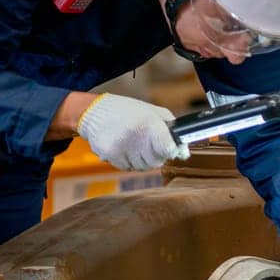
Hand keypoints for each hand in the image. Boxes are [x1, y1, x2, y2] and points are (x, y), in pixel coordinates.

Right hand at [76, 93, 190, 170]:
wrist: (95, 111)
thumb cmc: (130, 111)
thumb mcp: (154, 112)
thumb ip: (172, 131)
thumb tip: (184, 153)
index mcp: (149, 123)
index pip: (167, 148)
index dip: (170, 151)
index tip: (170, 148)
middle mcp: (134, 136)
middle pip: (156, 162)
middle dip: (156, 155)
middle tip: (149, 143)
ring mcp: (120, 147)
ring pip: (141, 167)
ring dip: (141, 159)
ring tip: (134, 142)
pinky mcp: (108, 155)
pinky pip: (126, 168)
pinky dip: (128, 161)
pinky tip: (123, 147)